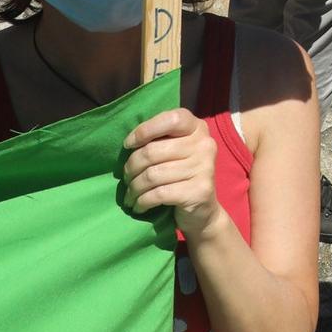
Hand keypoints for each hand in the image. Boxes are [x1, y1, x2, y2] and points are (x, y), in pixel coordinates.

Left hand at [124, 107, 226, 242]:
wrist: (202, 212)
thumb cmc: (180, 177)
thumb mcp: (174, 152)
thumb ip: (159, 140)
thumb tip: (129, 143)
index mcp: (197, 128)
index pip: (171, 120)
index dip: (145, 130)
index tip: (129, 145)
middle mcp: (204, 144)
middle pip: (153, 151)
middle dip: (132, 167)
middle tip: (126, 178)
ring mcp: (204, 167)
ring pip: (152, 175)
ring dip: (134, 188)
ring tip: (130, 195)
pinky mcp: (198, 191)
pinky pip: (158, 194)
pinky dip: (142, 201)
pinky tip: (139, 206)